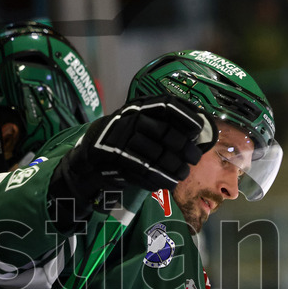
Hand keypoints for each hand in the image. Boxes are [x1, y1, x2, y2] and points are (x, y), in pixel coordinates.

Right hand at [49, 96, 215, 227]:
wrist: (88, 158)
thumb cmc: (122, 139)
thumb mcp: (138, 121)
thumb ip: (163, 121)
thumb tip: (199, 124)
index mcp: (138, 106)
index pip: (167, 105)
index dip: (186, 116)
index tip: (198, 128)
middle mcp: (129, 119)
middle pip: (166, 133)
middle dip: (185, 148)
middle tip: (194, 158)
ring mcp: (121, 139)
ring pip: (158, 155)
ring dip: (175, 167)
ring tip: (183, 174)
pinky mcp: (116, 160)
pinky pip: (145, 171)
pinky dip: (160, 179)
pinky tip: (169, 183)